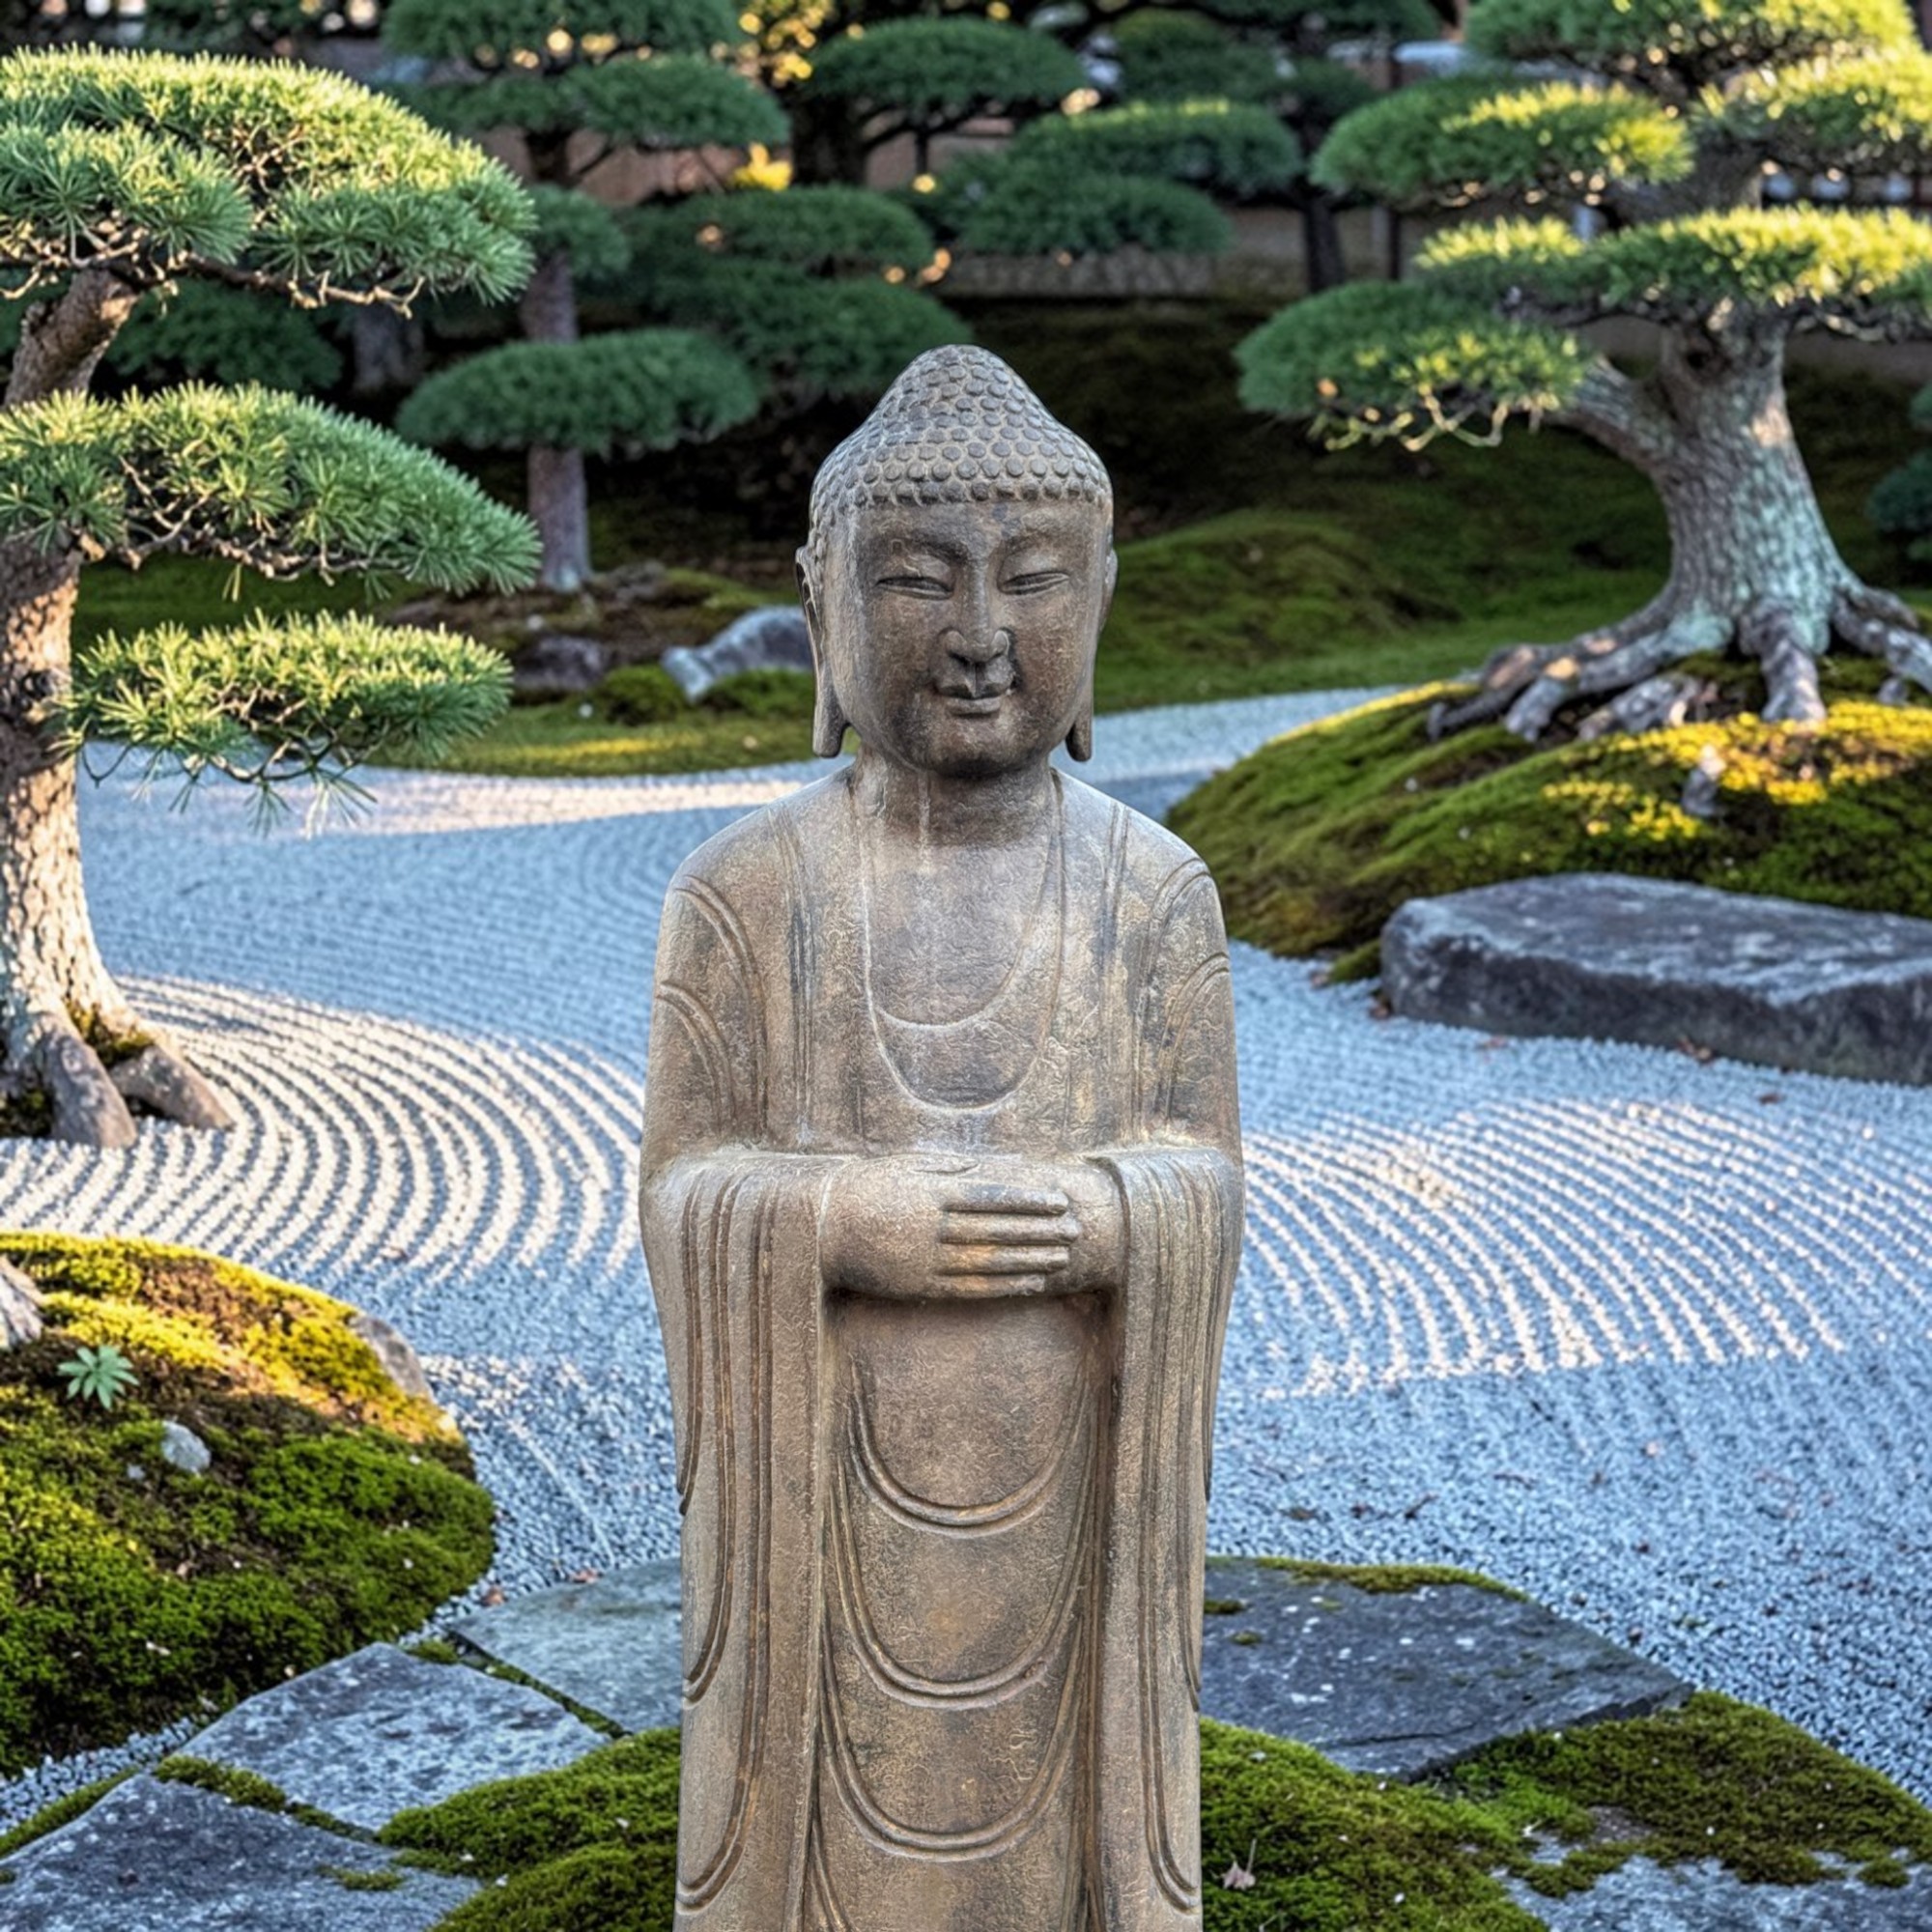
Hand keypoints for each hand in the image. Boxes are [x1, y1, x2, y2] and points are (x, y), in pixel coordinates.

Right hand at [819, 1154, 1121, 1299]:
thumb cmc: (866, 1189)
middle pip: (999, 1230)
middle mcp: (933, 1229)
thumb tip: (989, 1166)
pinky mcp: (920, 1287)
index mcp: (932, 1194)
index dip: (1030, 1200)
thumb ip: (948, 1167)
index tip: (1060, 1202)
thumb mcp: (904, 1166)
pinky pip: (971, 1289)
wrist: (820, 1231)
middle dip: (1041, 1230)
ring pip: (990, 1262)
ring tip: (1063, 1257)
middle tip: (1076, 1230)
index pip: (993, 1197)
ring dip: (1031, 1260)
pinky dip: (1006, 1287)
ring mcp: (927, 1261)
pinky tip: (1032, 1283)